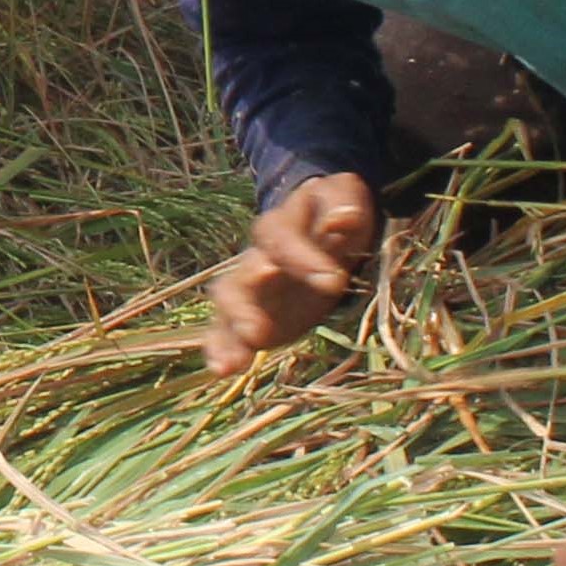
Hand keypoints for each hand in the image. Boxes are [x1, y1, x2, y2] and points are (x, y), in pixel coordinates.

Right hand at [204, 175, 375, 371]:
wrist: (322, 230)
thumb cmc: (333, 213)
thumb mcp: (343, 197)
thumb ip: (343, 202)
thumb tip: (345, 217)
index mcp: (280, 225)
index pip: (282, 238)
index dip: (302, 258)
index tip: (333, 281)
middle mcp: (256, 257)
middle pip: (241, 277)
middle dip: (246, 305)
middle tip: (257, 331)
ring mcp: (250, 289)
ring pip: (229, 305)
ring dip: (230, 330)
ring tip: (235, 360)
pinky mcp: (251, 316)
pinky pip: (226, 330)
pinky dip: (220, 348)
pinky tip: (222, 369)